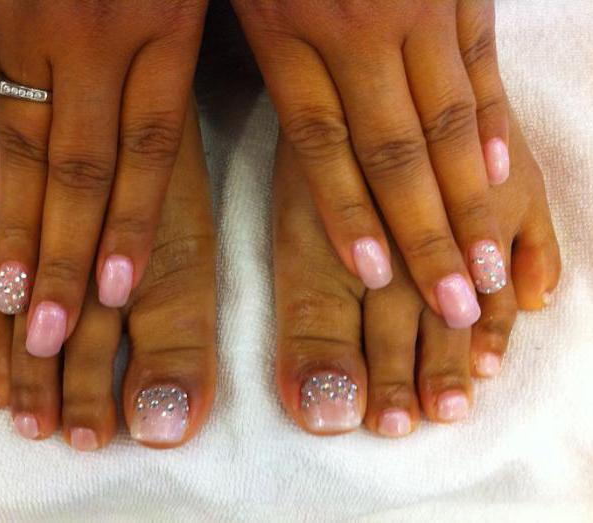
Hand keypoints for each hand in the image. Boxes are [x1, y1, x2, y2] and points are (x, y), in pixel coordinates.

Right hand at [0, 0, 206, 356]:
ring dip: (21, 228)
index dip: (131, 224)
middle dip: (66, 257)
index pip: (149, 148)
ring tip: (16, 299)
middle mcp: (95, 40)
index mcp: (159, 27)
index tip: (117, 295)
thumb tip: (196, 110)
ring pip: (27, 146)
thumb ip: (193, 36)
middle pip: (81, 169)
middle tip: (52, 335)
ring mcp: (33, 29)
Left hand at [234, 0, 509, 327]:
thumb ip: (269, 58)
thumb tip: (300, 137)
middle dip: (427, 234)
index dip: (350, 216)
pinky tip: (500, 177)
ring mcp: (414, 9)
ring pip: (446, 123)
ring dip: (469, 200)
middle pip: (395, 152)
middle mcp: (355, 31)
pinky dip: (491, 128)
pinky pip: (477, 67)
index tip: (376, 279)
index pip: (323, 147)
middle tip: (453, 304)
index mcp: (288, 34)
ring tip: (485, 267)